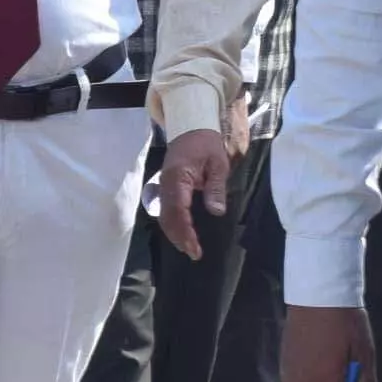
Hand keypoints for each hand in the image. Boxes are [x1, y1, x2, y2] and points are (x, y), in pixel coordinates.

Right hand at [156, 126, 233, 259]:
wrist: (190, 128)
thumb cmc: (206, 144)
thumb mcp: (218, 163)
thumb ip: (216, 187)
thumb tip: (216, 211)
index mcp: (178, 177)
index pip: (178, 209)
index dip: (185, 230)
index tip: (195, 247)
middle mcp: (165, 184)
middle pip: (167, 216)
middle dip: (179, 237)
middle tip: (194, 253)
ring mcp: (163, 186)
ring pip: (163, 215)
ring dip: (174, 233)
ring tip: (188, 248)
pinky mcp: (165, 187)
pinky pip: (165, 210)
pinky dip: (171, 224)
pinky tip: (181, 234)